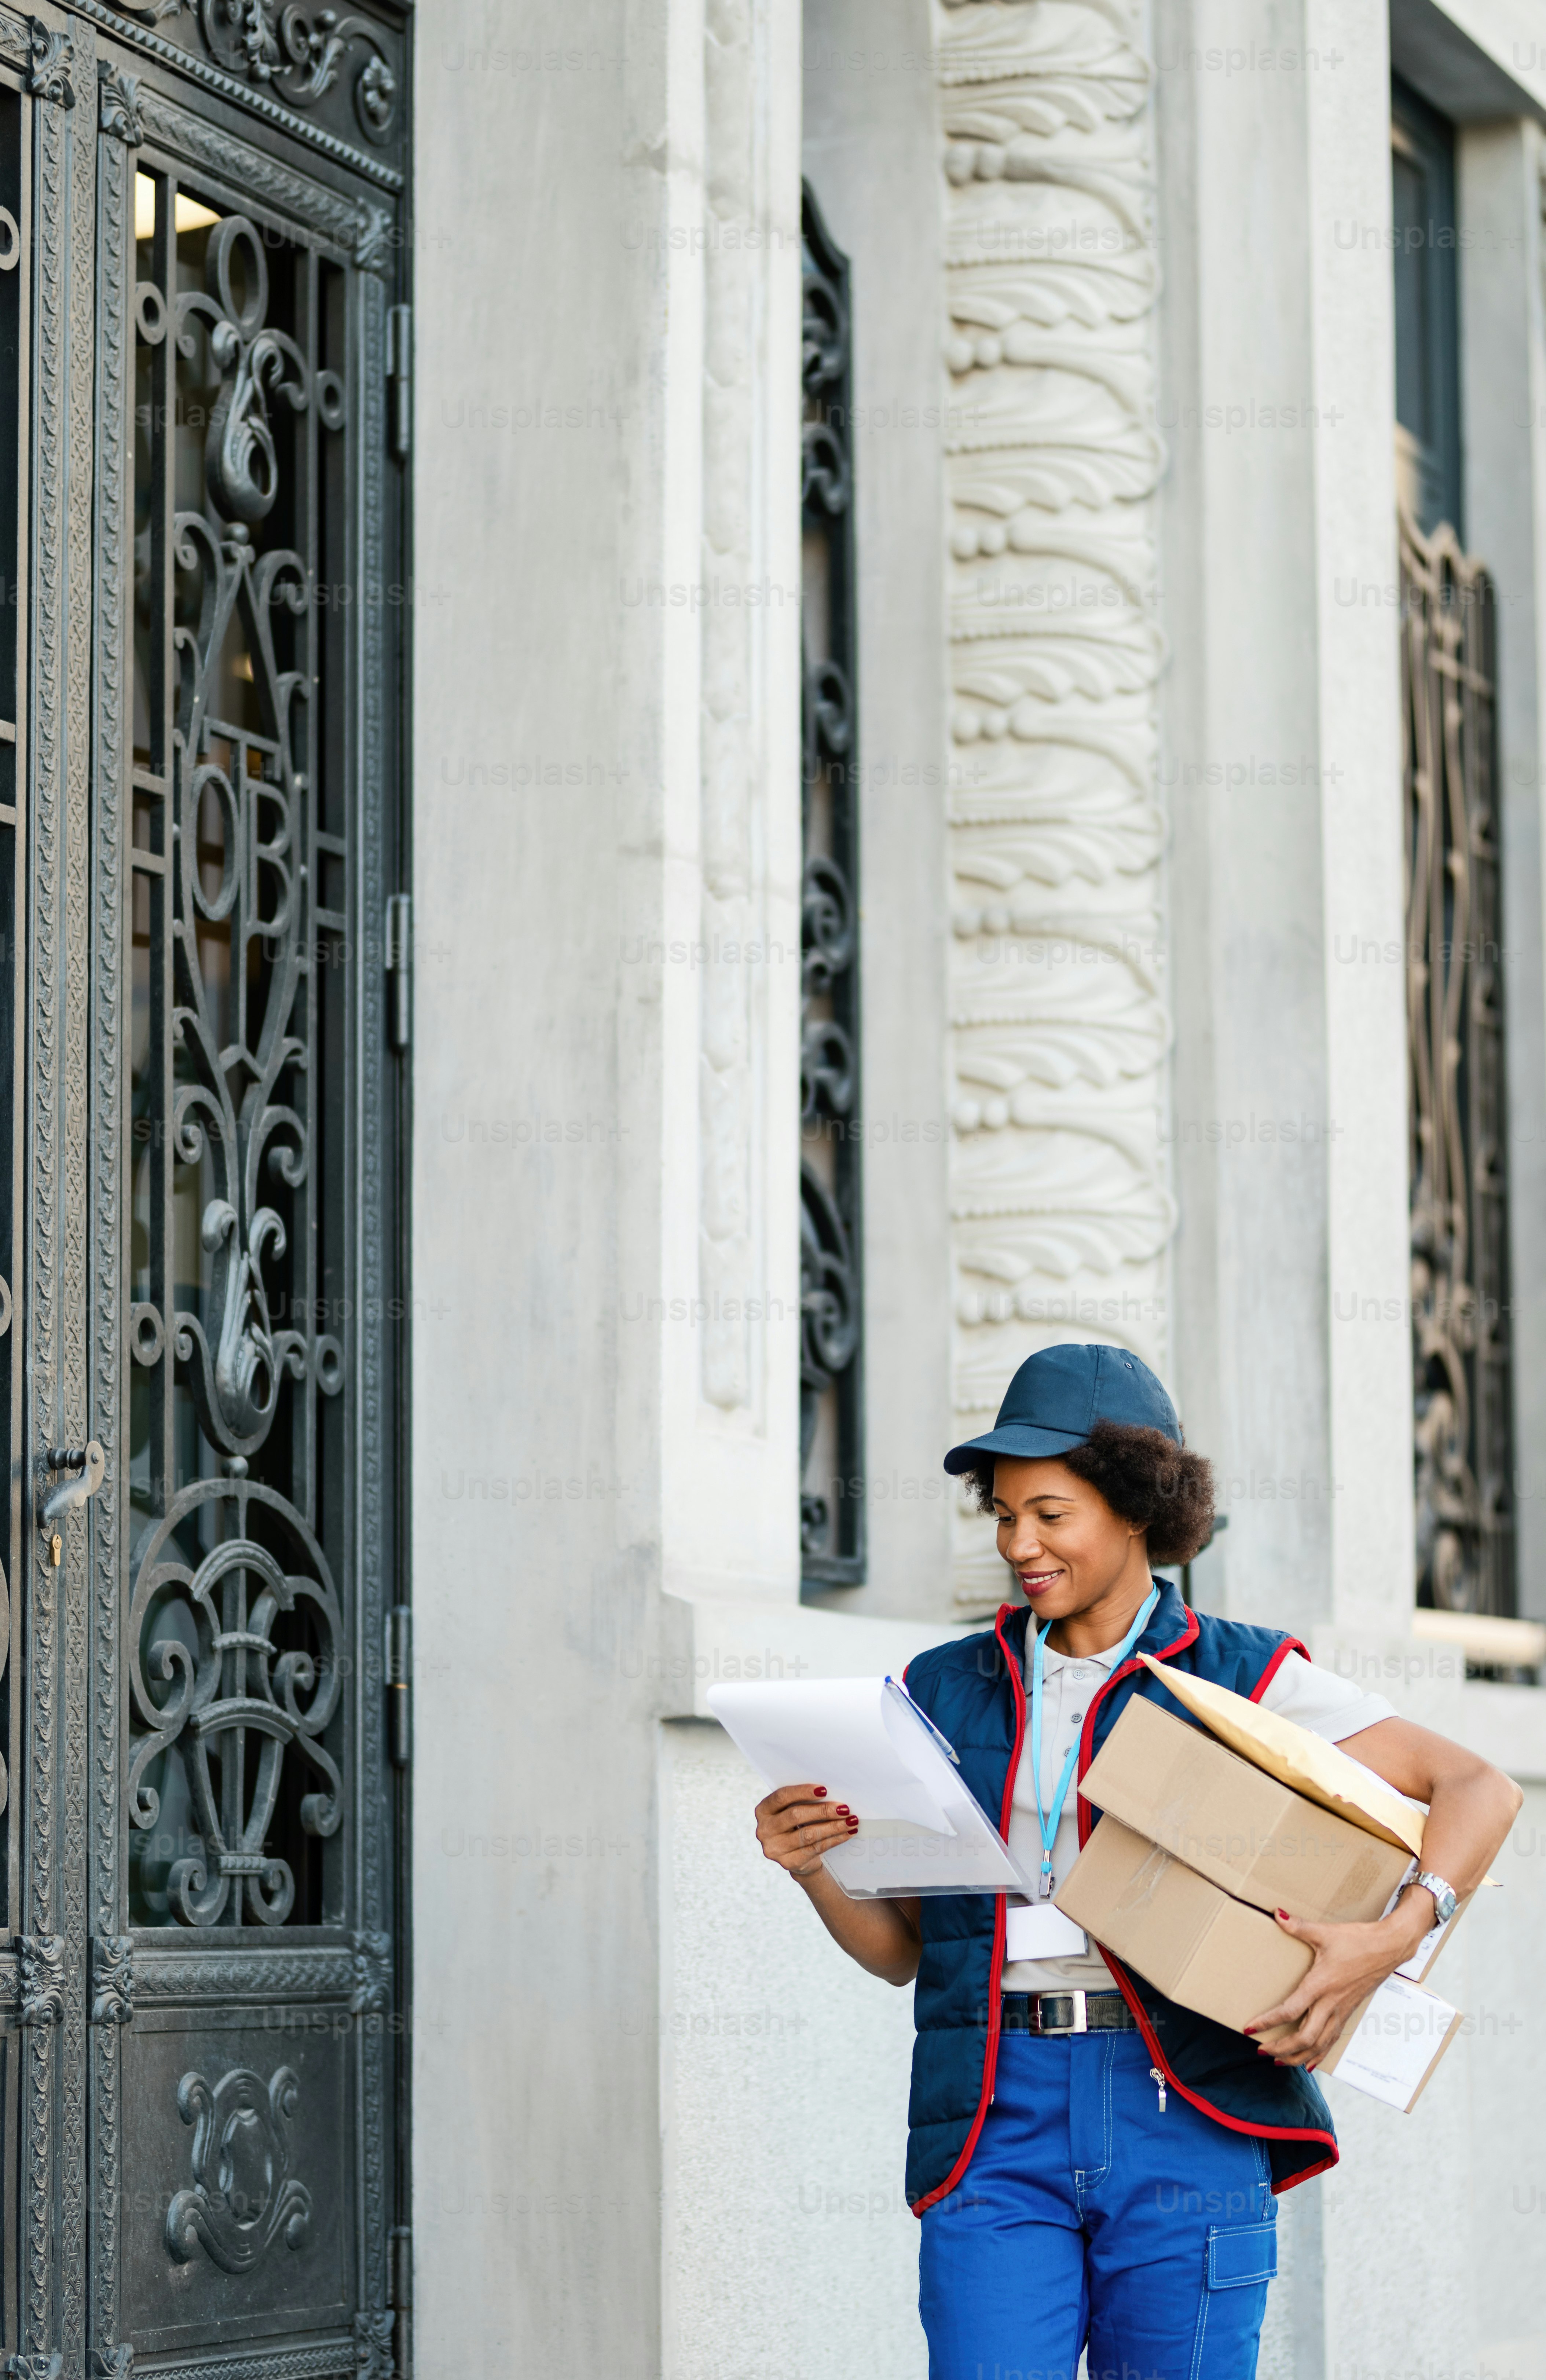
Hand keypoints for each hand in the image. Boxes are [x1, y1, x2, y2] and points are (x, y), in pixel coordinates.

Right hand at [754, 1784, 858, 1880]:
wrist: (797, 1857)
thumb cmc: (797, 1825)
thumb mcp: (793, 1811)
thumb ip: (802, 1801)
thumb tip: (832, 1792)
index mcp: (763, 1810)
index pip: (782, 1797)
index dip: (802, 1792)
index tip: (824, 1790)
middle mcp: (764, 1830)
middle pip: (796, 1816)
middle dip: (823, 1811)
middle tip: (844, 1808)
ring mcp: (775, 1848)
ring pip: (808, 1834)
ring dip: (833, 1826)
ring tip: (851, 1820)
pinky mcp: (789, 1863)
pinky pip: (815, 1848)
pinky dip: (835, 1839)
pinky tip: (847, 1833)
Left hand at [1245, 1892, 1432, 2066]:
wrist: (1388, 1948)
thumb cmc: (1357, 1940)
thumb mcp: (1324, 1932)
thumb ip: (1298, 1926)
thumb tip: (1276, 1914)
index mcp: (1320, 1984)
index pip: (1290, 2010)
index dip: (1268, 2022)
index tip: (1250, 2029)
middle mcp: (1330, 2003)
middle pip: (1304, 2037)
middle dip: (1281, 2048)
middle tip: (1261, 2050)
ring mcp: (1341, 2011)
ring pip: (1319, 2044)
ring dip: (1298, 2056)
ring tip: (1279, 2061)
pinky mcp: (1348, 2012)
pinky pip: (1332, 2040)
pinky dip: (1319, 2054)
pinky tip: (1309, 2062)